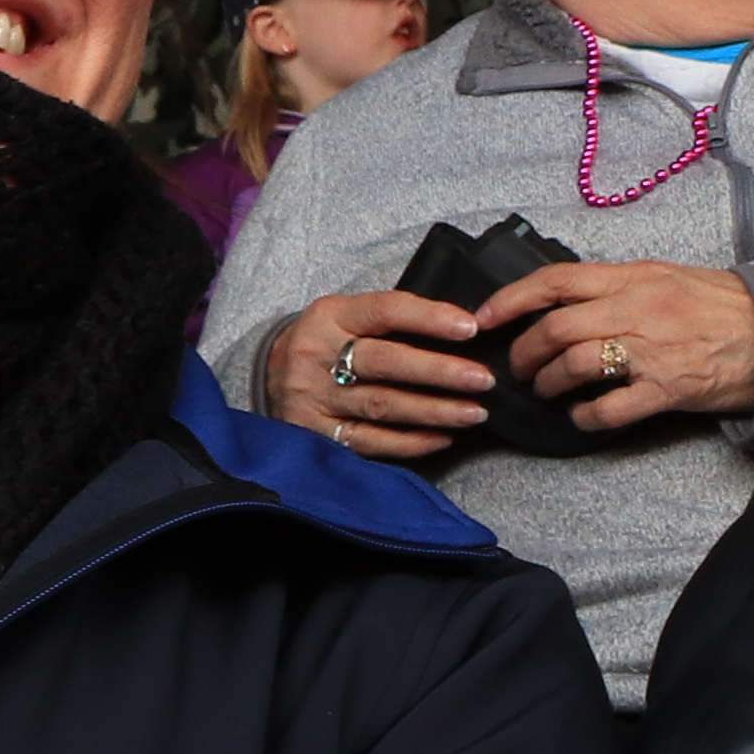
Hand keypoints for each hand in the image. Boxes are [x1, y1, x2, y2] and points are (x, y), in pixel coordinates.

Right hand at [265, 290, 494, 459]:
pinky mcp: (312, 432)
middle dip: (439, 372)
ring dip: (433, 410)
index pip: (385, 311)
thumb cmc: (328, 343)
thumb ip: (393, 321)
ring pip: (381, 404)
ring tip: (474, 413)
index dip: (429, 319)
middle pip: (384, 362)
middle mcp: (315, 355)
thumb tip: (464, 331)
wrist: (271, 375)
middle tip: (482, 380)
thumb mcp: (348, 316)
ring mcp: (312, 397)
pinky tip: (441, 438)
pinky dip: (408, 442)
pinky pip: (367, 440)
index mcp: (329, 316)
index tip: (471, 329)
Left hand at [473, 251, 753, 431]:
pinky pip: (608, 409)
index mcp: (634, 277)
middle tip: (520, 369)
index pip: (556, 281)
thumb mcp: (665, 277)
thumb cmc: (718, 304)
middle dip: (524, 354)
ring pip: (574, 366)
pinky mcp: (668, 389)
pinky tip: (583, 415)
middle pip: (554, 330)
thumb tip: (559, 297)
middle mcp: (638, 309)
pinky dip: (585, 416)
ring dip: (549, 384)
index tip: (483, 318)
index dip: (510, 300)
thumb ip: (614, 285)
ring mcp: (652, 350)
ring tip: (548, 390)